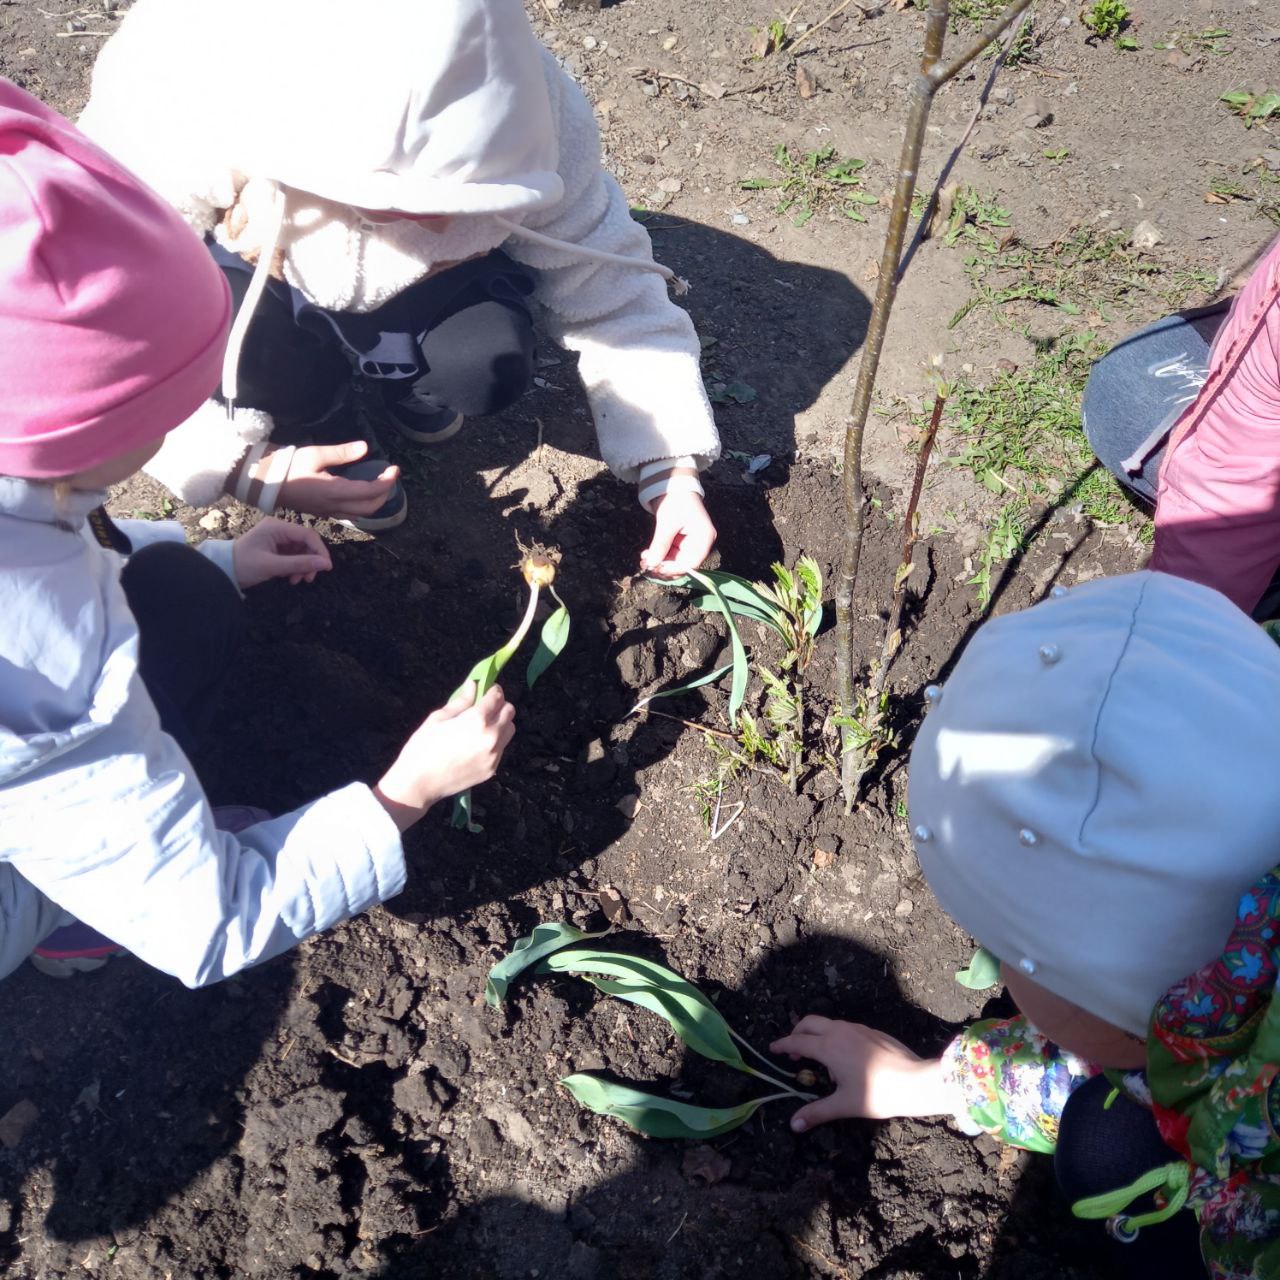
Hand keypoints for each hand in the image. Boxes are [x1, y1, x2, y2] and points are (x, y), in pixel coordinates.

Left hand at [232, 516, 332, 588]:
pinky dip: (296, 567)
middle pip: (306, 543)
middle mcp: (279, 529)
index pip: (307, 535)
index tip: (327, 567)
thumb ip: (300, 564)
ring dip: (304, 566)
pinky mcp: (276, 547)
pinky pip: (294, 556)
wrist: (222, 570)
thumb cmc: (244, 565)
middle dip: (311, 561)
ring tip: (297, 581)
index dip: (320, 550)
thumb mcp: (273, 566)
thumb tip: (327, 564)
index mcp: (277, 527)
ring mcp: (277, 538)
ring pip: (302, 551)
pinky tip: (291, 578)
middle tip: (309, 579)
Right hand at [275, 442, 399, 519]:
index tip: (395, 469)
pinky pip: (349, 514)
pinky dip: (362, 505)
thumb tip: (365, 448)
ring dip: (375, 501)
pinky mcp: (323, 512)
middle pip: (370, 508)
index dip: (387, 481)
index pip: (370, 491)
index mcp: (334, 492)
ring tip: (379, 484)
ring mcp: (328, 512)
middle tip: (389, 477)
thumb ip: (342, 453)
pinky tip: (361, 492)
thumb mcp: (315, 454)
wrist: (265, 482)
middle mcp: (334, 506)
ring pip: (361, 514)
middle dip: (385, 494)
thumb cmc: (288, 466)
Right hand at [374, 683, 515, 830]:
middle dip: (499, 705)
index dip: (493, 690)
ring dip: (501, 723)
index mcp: (477, 719)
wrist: (419, 783)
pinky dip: (495, 742)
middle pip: (509, 712)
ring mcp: (494, 755)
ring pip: (510, 730)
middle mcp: (492, 736)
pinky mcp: (492, 769)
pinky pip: (502, 748)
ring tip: (482, 726)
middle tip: (485, 708)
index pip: (497, 697)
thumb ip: (460, 701)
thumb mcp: (438, 718)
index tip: (487, 690)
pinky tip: (476, 745)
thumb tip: (473, 684)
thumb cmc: (423, 746)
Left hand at [640, 482, 716, 577]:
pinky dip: (659, 557)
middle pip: (683, 565)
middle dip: (664, 567)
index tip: (655, 569)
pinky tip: (647, 555)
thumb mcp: (667, 522)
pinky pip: (671, 556)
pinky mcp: (682, 544)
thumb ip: (660, 544)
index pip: (691, 563)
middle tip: (645, 565)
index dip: (673, 569)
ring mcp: (692, 544)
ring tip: (643, 559)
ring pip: (675, 562)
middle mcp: (701, 544)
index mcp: (704, 537)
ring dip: (659, 563)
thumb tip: (651, 564)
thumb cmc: (675, 500)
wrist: (675, 487)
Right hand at [771, 1016, 952, 1129]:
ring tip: (818, 1057)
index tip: (772, 1049)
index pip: (798, 1042)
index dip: (783, 1045)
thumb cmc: (878, 1093)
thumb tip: (793, 1125)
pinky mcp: (871, 1031)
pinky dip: (833, 1036)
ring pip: (828, 1023)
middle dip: (797, 1033)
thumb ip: (817, 1112)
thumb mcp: (844, 1105)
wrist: (916, 1080)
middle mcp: (840, 1031)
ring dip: (816, 1034)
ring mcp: (857, 1029)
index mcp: (829, 1047)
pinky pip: (844, 1028)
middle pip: (809, 1023)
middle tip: (792, 1052)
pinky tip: (843, 1056)